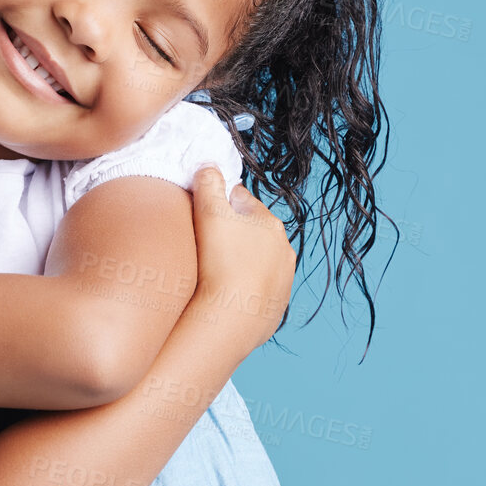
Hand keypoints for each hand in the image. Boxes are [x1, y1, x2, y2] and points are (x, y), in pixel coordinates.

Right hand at [187, 165, 295, 358]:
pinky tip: (225, 295)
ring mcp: (282, 279)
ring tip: (214, 273)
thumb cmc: (220, 262)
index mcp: (269, 222)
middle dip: (232, 234)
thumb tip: (209, 166)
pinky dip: (244, 289)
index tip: (203, 214)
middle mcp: (283, 249)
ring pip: (257, 262)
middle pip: (252, 232)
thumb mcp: (209, 213)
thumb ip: (208, 183)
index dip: (219, 204)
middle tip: (205, 246)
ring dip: (240, 262)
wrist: (233, 319)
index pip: (241, 201)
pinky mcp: (276, 306)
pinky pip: (258, 290)